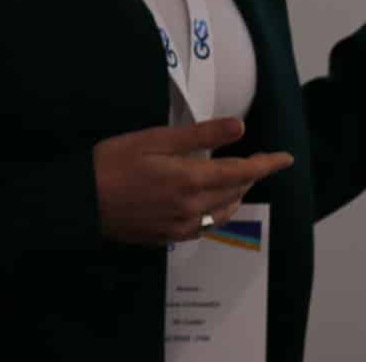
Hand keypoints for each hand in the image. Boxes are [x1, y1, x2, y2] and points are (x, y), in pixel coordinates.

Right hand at [92, 118, 293, 245]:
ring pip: (222, 212)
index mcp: (191, 180)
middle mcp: (191, 209)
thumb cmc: (113, 162)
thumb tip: (240, 128)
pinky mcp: (167, 238)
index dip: (267, 164)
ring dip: (236, 194)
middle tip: (260, 159)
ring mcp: (180, 227)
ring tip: (240, 177)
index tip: (286, 158)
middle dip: (252, 175)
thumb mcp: (156, 139)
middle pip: (235, 192)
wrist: (79, 202)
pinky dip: (216, 210)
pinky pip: (204, 225)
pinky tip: (209, 200)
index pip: (243, 173)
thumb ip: (201, 135)